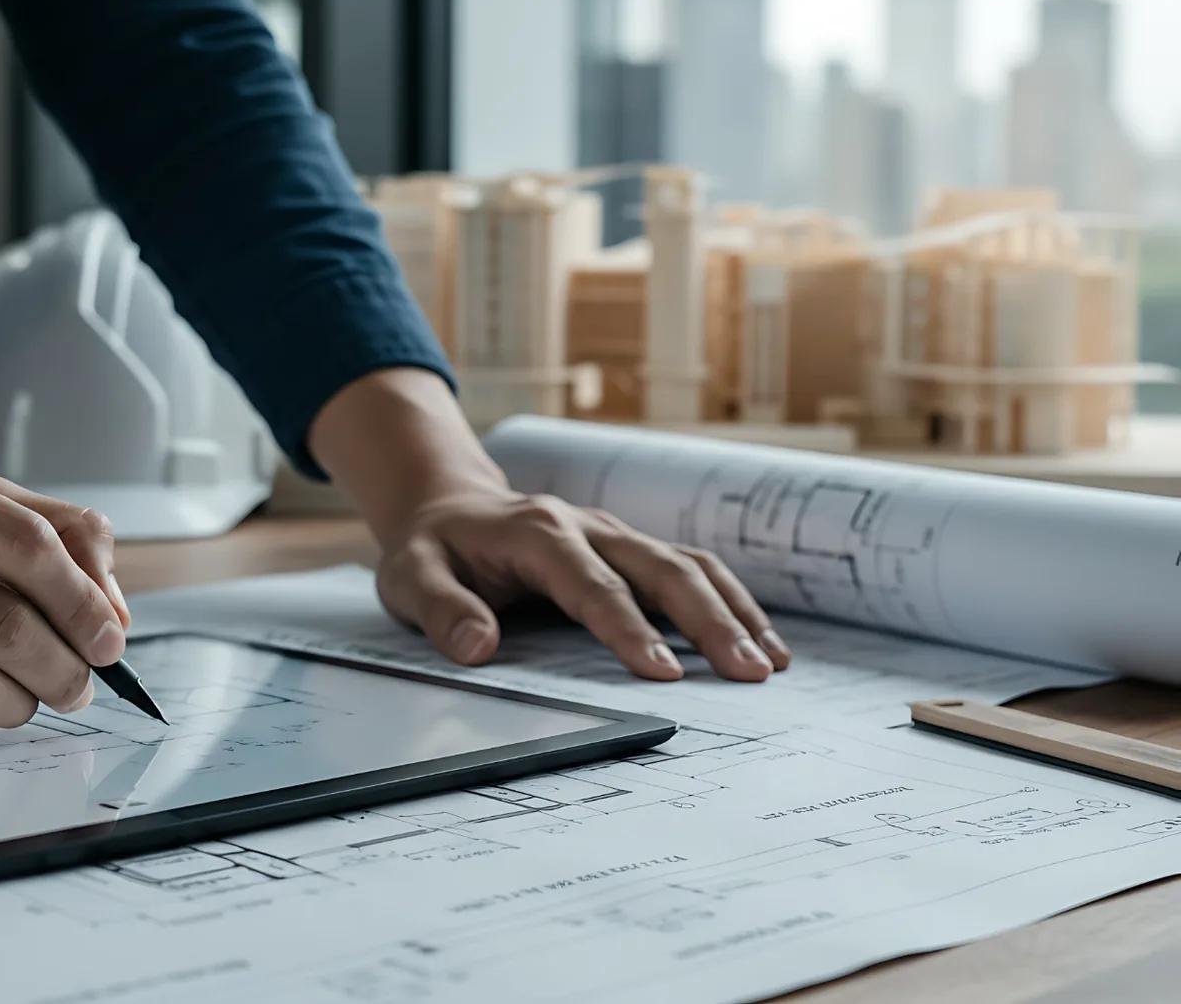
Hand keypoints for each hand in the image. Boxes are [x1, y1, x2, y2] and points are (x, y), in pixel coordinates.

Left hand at [373, 486, 788, 681]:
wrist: (445, 507)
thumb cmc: (432, 551)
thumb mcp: (410, 579)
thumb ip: (441, 611)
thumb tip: (476, 648)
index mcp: (536, 533)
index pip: (592, 584)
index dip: (629, 628)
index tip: (663, 673)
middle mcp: (588, 527)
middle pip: (661, 568)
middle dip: (710, 622)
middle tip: (750, 674)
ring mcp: (615, 535)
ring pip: (688, 565)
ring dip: (735, 611)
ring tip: (773, 663)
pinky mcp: (630, 550)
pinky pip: (690, 570)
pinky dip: (730, 602)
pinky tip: (761, 640)